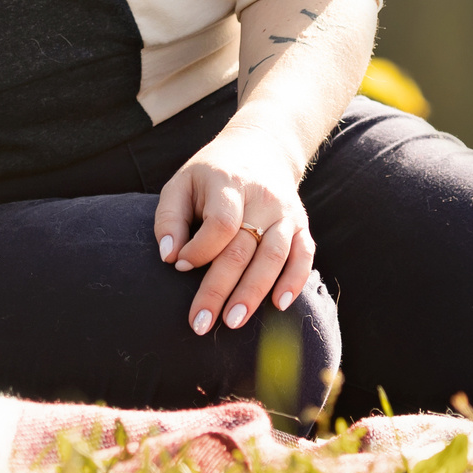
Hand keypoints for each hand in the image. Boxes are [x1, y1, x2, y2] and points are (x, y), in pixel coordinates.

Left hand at [152, 117, 315, 336]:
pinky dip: (294, 281)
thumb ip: (169, 218)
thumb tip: (168, 256)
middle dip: (220, 289)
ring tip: (233, 322)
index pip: (220, 223)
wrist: (261, 148)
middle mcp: (262, 198)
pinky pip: (304, 256)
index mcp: (228, 183)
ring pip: (274, 256)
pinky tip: (279, 305)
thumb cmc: (211, 174)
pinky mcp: (302, 225)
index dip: (199, 250)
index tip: (178, 266)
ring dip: (254, 293)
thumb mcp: (181, 183)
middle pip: (243, 248)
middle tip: (200, 323)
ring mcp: (285, 213)